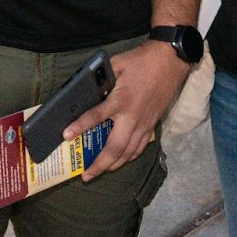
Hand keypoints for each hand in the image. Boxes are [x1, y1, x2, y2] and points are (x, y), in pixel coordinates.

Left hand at [66, 41, 187, 180]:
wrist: (170, 61)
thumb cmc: (141, 61)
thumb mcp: (116, 63)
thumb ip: (101, 77)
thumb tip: (85, 87)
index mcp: (120, 100)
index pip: (96, 117)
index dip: (79, 127)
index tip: (65, 135)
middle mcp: (132, 117)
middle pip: (115, 148)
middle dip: (99, 164)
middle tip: (86, 175)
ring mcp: (144, 123)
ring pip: (128, 152)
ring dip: (114, 165)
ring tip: (99, 172)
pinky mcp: (152, 124)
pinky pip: (140, 147)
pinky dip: (129, 157)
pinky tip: (121, 160)